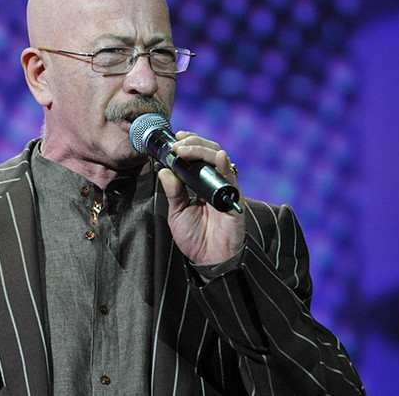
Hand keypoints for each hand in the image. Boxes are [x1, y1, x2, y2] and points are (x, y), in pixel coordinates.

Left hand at [158, 131, 245, 264]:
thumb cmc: (195, 238)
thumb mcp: (177, 212)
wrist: (209, 260)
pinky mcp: (234, 198)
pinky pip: (231, 178)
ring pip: (219, 158)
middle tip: (177, 144)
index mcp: (200, 183)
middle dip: (193, 143)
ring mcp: (225, 188)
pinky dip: (225, 165)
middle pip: (209, 151)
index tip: (175, 138)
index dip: (189, 143)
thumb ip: (173, 192)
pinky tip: (218, 158)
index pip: (198, 155)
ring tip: (185, 149)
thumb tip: (164, 170)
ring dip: (202, 150)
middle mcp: (214, 182)